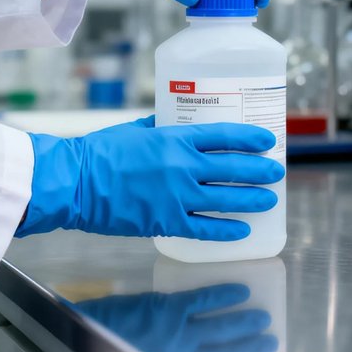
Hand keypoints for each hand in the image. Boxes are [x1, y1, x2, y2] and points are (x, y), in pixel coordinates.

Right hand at [16, 117, 283, 239]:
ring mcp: (177, 195)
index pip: (224, 135)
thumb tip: (177, 121)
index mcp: (174, 139)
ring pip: (227, 198)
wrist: (75, 183)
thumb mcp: (134, 129)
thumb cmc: (99, 153)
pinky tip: (242, 230)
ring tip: (269, 199)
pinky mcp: (167, 221)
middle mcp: (182, 166)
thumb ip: (160, 126)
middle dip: (259, 169)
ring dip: (252, 198)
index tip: (267, 140)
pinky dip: (226, 230)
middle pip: (233, 167)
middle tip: (276, 171)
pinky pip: (205, 227)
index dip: (249, 138)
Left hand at [75, 284, 277, 351]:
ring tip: (265, 319)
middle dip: (253, 350)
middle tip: (272, 342)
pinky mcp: (168, 309)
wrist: (86, 343)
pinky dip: (223, 294)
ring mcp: (179, 334)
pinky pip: (203, 300)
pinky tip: (240, 290)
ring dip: (246, 324)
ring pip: (223, 328)